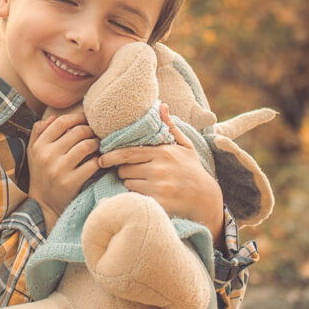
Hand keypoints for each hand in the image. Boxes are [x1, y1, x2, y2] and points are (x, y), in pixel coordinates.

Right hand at [27, 108, 98, 226]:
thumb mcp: (34, 152)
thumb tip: (53, 116)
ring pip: (86, 146)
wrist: (43, 204)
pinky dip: (99, 160)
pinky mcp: (70, 183)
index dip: (77, 117)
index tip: (86, 119)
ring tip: (98, 146)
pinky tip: (99, 161)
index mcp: (39, 146)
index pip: (61, 122)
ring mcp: (59, 170)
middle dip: (90, 130)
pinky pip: (92, 164)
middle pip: (77, 132)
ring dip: (96, 144)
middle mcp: (47, 156)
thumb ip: (39, 132)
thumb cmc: (41, 173)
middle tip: (95, 133)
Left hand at [99, 105, 225, 234]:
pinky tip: (144, 195)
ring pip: (128, 184)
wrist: (206, 199)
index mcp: (163, 153)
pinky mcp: (159, 203)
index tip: (102, 158)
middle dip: (123, 171)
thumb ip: (170, 127)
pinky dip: (135, 197)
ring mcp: (159, 188)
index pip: (127, 152)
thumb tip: (162, 105)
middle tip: (132, 172)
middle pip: (124, 170)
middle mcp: (159, 169)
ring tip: (143, 184)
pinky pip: (135, 198)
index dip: (111, 156)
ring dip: (130, 184)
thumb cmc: (192, 170)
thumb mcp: (185, 146)